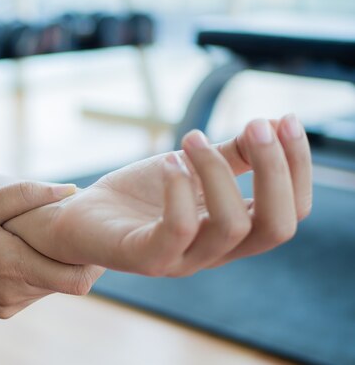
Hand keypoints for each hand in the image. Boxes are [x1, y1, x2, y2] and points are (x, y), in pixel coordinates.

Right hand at [0, 182, 100, 317]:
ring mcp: (4, 305)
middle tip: (70, 222)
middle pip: (67, 281)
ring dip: (54, 260)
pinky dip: (35, 268)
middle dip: (76, 255)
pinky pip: (30, 289)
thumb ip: (24, 197)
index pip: (77, 279)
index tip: (95, 232)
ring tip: (43, 230)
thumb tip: (69, 190)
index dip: (96, 259)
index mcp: (10, 266)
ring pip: (50, 285)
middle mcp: (12, 294)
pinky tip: (20, 245)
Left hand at [5, 115, 311, 276]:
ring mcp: (181, 259)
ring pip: (232, 227)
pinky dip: (181, 189)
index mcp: (232, 230)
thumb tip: (272, 123)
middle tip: (254, 125)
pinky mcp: (144, 257)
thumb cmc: (139, 193)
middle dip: (275, 170)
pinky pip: (177, 230)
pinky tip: (169, 161)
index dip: (297, 167)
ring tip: (191, 138)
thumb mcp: (190, 165)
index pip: (291, 211)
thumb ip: (230, 153)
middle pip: (276, 226)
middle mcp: (215, 251)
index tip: (287, 118)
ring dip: (218, 171)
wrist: (82, 215)